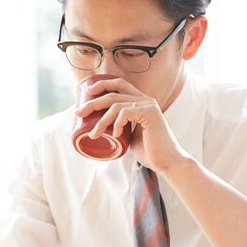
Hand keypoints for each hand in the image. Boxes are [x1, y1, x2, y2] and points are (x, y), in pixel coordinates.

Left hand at [74, 77, 188, 173]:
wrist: (167, 162)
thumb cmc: (150, 152)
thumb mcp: (130, 136)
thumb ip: (121, 128)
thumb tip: (102, 129)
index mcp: (141, 101)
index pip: (119, 84)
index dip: (102, 85)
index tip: (87, 93)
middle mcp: (145, 99)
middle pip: (113, 92)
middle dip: (93, 102)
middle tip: (79, 113)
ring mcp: (148, 105)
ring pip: (115, 105)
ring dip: (100, 120)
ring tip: (94, 134)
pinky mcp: (150, 113)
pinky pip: (124, 113)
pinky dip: (116, 124)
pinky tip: (114, 135)